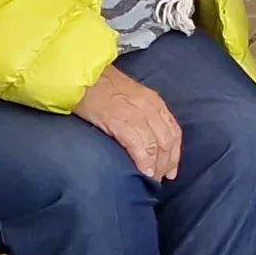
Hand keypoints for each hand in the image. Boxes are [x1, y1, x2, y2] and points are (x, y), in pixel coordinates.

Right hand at [75, 66, 182, 180]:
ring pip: (156, 146)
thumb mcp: (129, 96)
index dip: (174, 153)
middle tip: (161, 178)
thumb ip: (141, 114)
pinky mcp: (121, 121)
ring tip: (151, 180)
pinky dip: (144, 161)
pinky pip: (139, 146)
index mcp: (153, 101)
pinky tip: (143, 172)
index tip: (171, 169)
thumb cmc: (100, 86)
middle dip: (167, 163)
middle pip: (167, 141)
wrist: (81, 74)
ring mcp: (137, 114)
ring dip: (156, 166)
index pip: (173, 131)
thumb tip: (144, 137)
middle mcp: (150, 107)